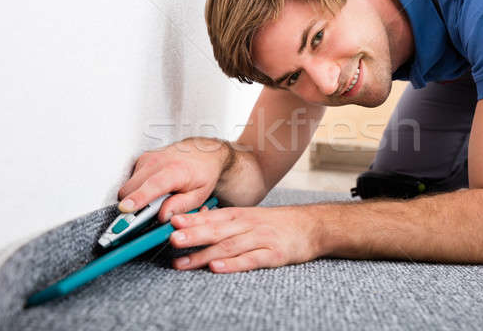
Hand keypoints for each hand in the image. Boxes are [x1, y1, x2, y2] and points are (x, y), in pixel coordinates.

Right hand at [117, 138, 230, 221]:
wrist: (203, 151)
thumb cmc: (203, 172)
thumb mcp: (200, 195)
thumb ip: (181, 206)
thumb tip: (162, 216)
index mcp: (175, 171)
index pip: (153, 185)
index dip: (138, 198)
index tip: (126, 208)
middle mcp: (158, 162)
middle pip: (132, 189)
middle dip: (134, 205)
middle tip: (149, 213)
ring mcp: (148, 159)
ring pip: (129, 186)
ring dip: (137, 197)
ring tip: (157, 197)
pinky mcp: (142, 159)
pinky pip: (132, 180)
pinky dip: (139, 188)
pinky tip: (155, 188)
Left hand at [169, 205, 321, 272]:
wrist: (311, 226)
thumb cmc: (276, 223)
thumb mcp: (250, 216)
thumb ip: (224, 222)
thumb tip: (193, 224)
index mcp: (240, 215)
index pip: (211, 217)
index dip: (191, 219)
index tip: (171, 222)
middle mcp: (248, 225)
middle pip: (216, 230)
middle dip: (193, 234)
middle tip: (172, 239)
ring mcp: (261, 239)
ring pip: (229, 246)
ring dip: (204, 254)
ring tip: (183, 262)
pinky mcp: (273, 254)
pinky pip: (250, 259)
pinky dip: (232, 264)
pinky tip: (216, 267)